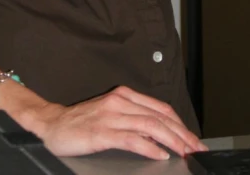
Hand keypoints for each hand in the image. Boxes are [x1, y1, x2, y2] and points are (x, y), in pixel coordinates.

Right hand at [28, 85, 206, 159]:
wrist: (53, 124)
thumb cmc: (82, 122)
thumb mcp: (112, 114)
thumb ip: (134, 120)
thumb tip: (161, 135)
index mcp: (124, 96)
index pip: (160, 108)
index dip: (180, 124)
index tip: (194, 140)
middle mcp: (120, 102)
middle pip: (159, 117)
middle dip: (182, 134)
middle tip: (197, 150)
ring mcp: (111, 116)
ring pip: (150, 125)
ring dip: (172, 140)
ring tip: (185, 153)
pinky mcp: (102, 132)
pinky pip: (131, 138)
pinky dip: (148, 146)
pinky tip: (159, 154)